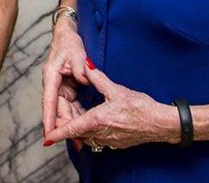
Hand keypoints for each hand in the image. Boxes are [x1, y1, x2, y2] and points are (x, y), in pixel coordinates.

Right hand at [42, 19, 89, 142]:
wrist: (67, 35)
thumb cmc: (69, 43)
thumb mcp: (77, 54)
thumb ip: (81, 67)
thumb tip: (85, 79)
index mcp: (51, 77)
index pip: (49, 101)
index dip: (49, 119)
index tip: (49, 135)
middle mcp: (53, 85)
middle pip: (58, 110)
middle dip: (65, 127)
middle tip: (77, 143)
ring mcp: (60, 87)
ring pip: (65, 110)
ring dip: (72, 124)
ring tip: (82, 141)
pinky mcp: (67, 88)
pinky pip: (72, 105)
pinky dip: (77, 115)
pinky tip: (85, 126)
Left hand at [43, 62, 178, 149]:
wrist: (161, 124)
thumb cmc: (141, 107)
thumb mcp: (117, 89)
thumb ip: (97, 77)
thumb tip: (85, 66)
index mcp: (98, 120)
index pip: (72, 128)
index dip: (58, 132)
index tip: (47, 136)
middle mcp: (101, 133)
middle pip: (76, 134)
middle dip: (66, 126)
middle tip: (59, 115)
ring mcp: (109, 140)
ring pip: (86, 137)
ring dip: (78, 129)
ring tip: (73, 116)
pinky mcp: (116, 142)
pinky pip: (96, 139)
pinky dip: (89, 131)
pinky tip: (90, 121)